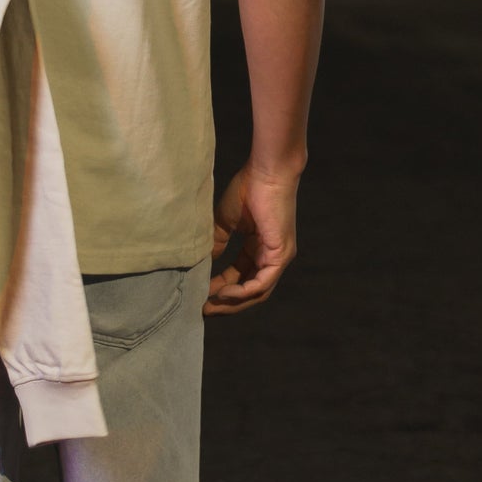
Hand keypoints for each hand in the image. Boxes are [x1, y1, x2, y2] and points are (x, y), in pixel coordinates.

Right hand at [205, 164, 299, 314]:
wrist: (266, 172)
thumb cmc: (248, 189)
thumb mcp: (225, 222)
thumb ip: (216, 244)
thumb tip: (203, 264)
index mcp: (258, 248)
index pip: (240, 277)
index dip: (220, 288)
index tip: (199, 295)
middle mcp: (270, 256)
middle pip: (249, 291)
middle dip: (226, 303)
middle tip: (203, 310)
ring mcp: (278, 257)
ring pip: (257, 292)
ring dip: (233, 302)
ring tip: (211, 305)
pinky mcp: (281, 255)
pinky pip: (262, 283)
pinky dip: (243, 292)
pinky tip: (224, 293)